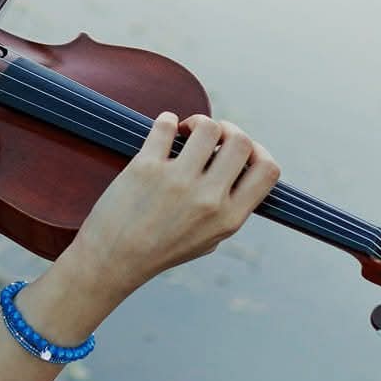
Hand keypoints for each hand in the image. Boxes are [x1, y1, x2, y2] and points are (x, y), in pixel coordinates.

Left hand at [69, 111, 279, 297]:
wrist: (112, 260)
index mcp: (229, 218)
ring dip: (198, 122)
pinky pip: (166, 125)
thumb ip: (227, 208)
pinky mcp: (146, 167)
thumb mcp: (208, 239)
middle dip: (228, 130)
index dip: (258, 150)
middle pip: (240, 141)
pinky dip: (168, 120)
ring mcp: (177, 181)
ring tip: (185, 131)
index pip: (268, 170)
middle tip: (208, 137)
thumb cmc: (160, 249)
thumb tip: (237, 165)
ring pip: (207, 127)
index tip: (239, 149)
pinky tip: (165, 128)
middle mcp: (208, 199)